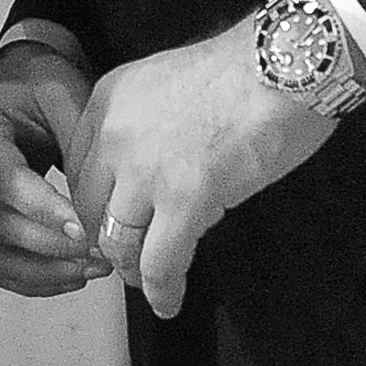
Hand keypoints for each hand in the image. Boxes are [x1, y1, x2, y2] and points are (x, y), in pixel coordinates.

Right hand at [0, 39, 111, 296]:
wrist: (24, 91)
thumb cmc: (44, 90)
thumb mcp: (64, 95)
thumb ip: (77, 142)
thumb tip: (95, 204)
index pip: (4, 180)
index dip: (44, 209)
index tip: (84, 228)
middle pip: (1, 222)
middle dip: (54, 245)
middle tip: (103, 252)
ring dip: (49, 270)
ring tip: (97, 268)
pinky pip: (2, 266)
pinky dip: (38, 280)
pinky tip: (76, 276)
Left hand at [67, 16, 338, 319]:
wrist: (285, 62)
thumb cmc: (247, 68)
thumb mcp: (168, 81)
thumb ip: (147, 122)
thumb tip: (155, 164)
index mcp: (109, 100)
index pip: (80, 168)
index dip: (94, 204)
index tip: (108, 220)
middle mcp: (115, 136)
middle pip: (90, 209)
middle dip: (106, 239)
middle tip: (126, 257)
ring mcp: (145, 171)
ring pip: (118, 241)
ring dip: (132, 269)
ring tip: (146, 281)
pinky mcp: (184, 201)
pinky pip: (159, 262)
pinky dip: (162, 290)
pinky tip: (169, 302)